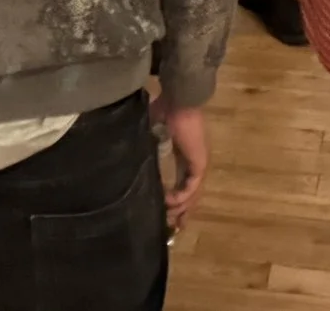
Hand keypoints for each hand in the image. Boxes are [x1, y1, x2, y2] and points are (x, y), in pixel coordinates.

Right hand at [155, 100, 209, 230]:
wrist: (178, 99)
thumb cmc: (164, 111)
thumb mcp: (152, 134)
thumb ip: (147, 146)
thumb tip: (130, 154)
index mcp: (185, 156)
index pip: (185, 184)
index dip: (178, 200)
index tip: (168, 213)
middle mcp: (195, 163)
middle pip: (192, 195)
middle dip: (183, 212)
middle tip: (174, 229)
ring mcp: (199, 164)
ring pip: (193, 195)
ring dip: (181, 208)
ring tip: (168, 220)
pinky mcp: (199, 164)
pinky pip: (191, 187)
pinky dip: (181, 197)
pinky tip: (168, 203)